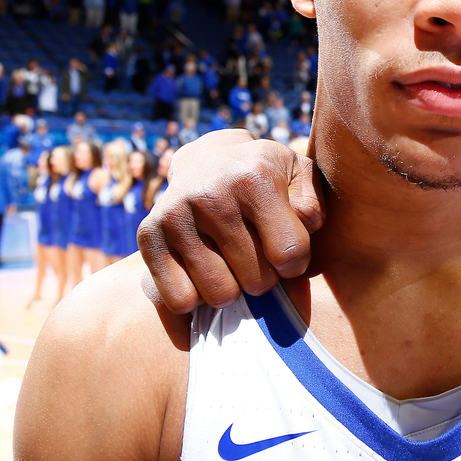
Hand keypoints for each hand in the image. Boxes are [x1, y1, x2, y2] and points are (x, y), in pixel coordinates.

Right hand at [137, 129, 323, 313]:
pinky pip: (179, 301)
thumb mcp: (300, 177)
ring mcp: (175, 216)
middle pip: (257, 281)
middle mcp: (210, 194)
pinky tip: (203, 272)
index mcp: (254, 177)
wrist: (210, 159)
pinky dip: (196, 297)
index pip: (289, 254)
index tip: (288, 252)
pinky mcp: (148, 236)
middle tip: (258, 255)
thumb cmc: (266, 177)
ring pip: (220, 295)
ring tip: (232, 263)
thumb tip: (305, 224)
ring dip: (233, 289)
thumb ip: (312, 205)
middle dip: (266, 276)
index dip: (296, 263)